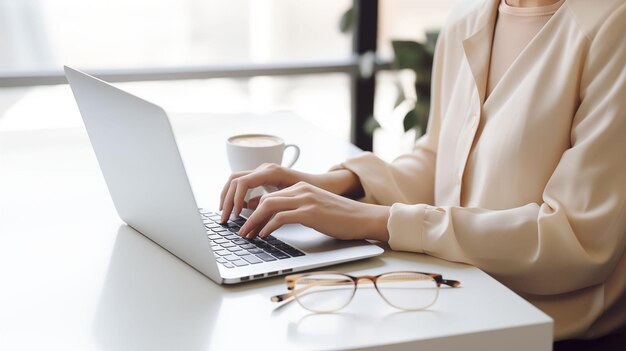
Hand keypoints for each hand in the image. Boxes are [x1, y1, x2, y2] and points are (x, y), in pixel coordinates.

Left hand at [219, 163, 362, 222]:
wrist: (363, 218)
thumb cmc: (340, 218)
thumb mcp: (314, 210)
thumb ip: (294, 211)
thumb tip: (271, 221)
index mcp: (300, 188)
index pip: (268, 196)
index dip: (252, 210)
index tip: (244, 223)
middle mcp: (300, 190)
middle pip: (264, 200)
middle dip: (248, 217)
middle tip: (241, 232)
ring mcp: (305, 200)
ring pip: (268, 206)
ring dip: (253, 222)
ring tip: (247, 235)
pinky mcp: (310, 212)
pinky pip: (281, 217)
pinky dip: (268, 226)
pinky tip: (264, 235)